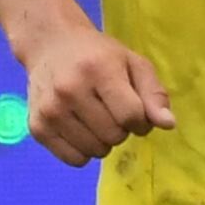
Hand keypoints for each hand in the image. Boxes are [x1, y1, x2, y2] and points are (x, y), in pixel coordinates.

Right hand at [18, 19, 176, 167]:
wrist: (50, 45)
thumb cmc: (99, 55)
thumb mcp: (133, 63)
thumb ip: (154, 94)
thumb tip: (167, 124)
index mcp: (99, 70)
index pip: (131, 116)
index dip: (142, 121)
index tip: (136, 112)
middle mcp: (70, 90)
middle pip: (114, 136)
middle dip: (122, 129)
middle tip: (112, 111)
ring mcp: (50, 110)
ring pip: (95, 151)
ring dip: (104, 141)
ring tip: (96, 118)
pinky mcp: (37, 127)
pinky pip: (74, 159)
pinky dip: (84, 151)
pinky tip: (81, 129)